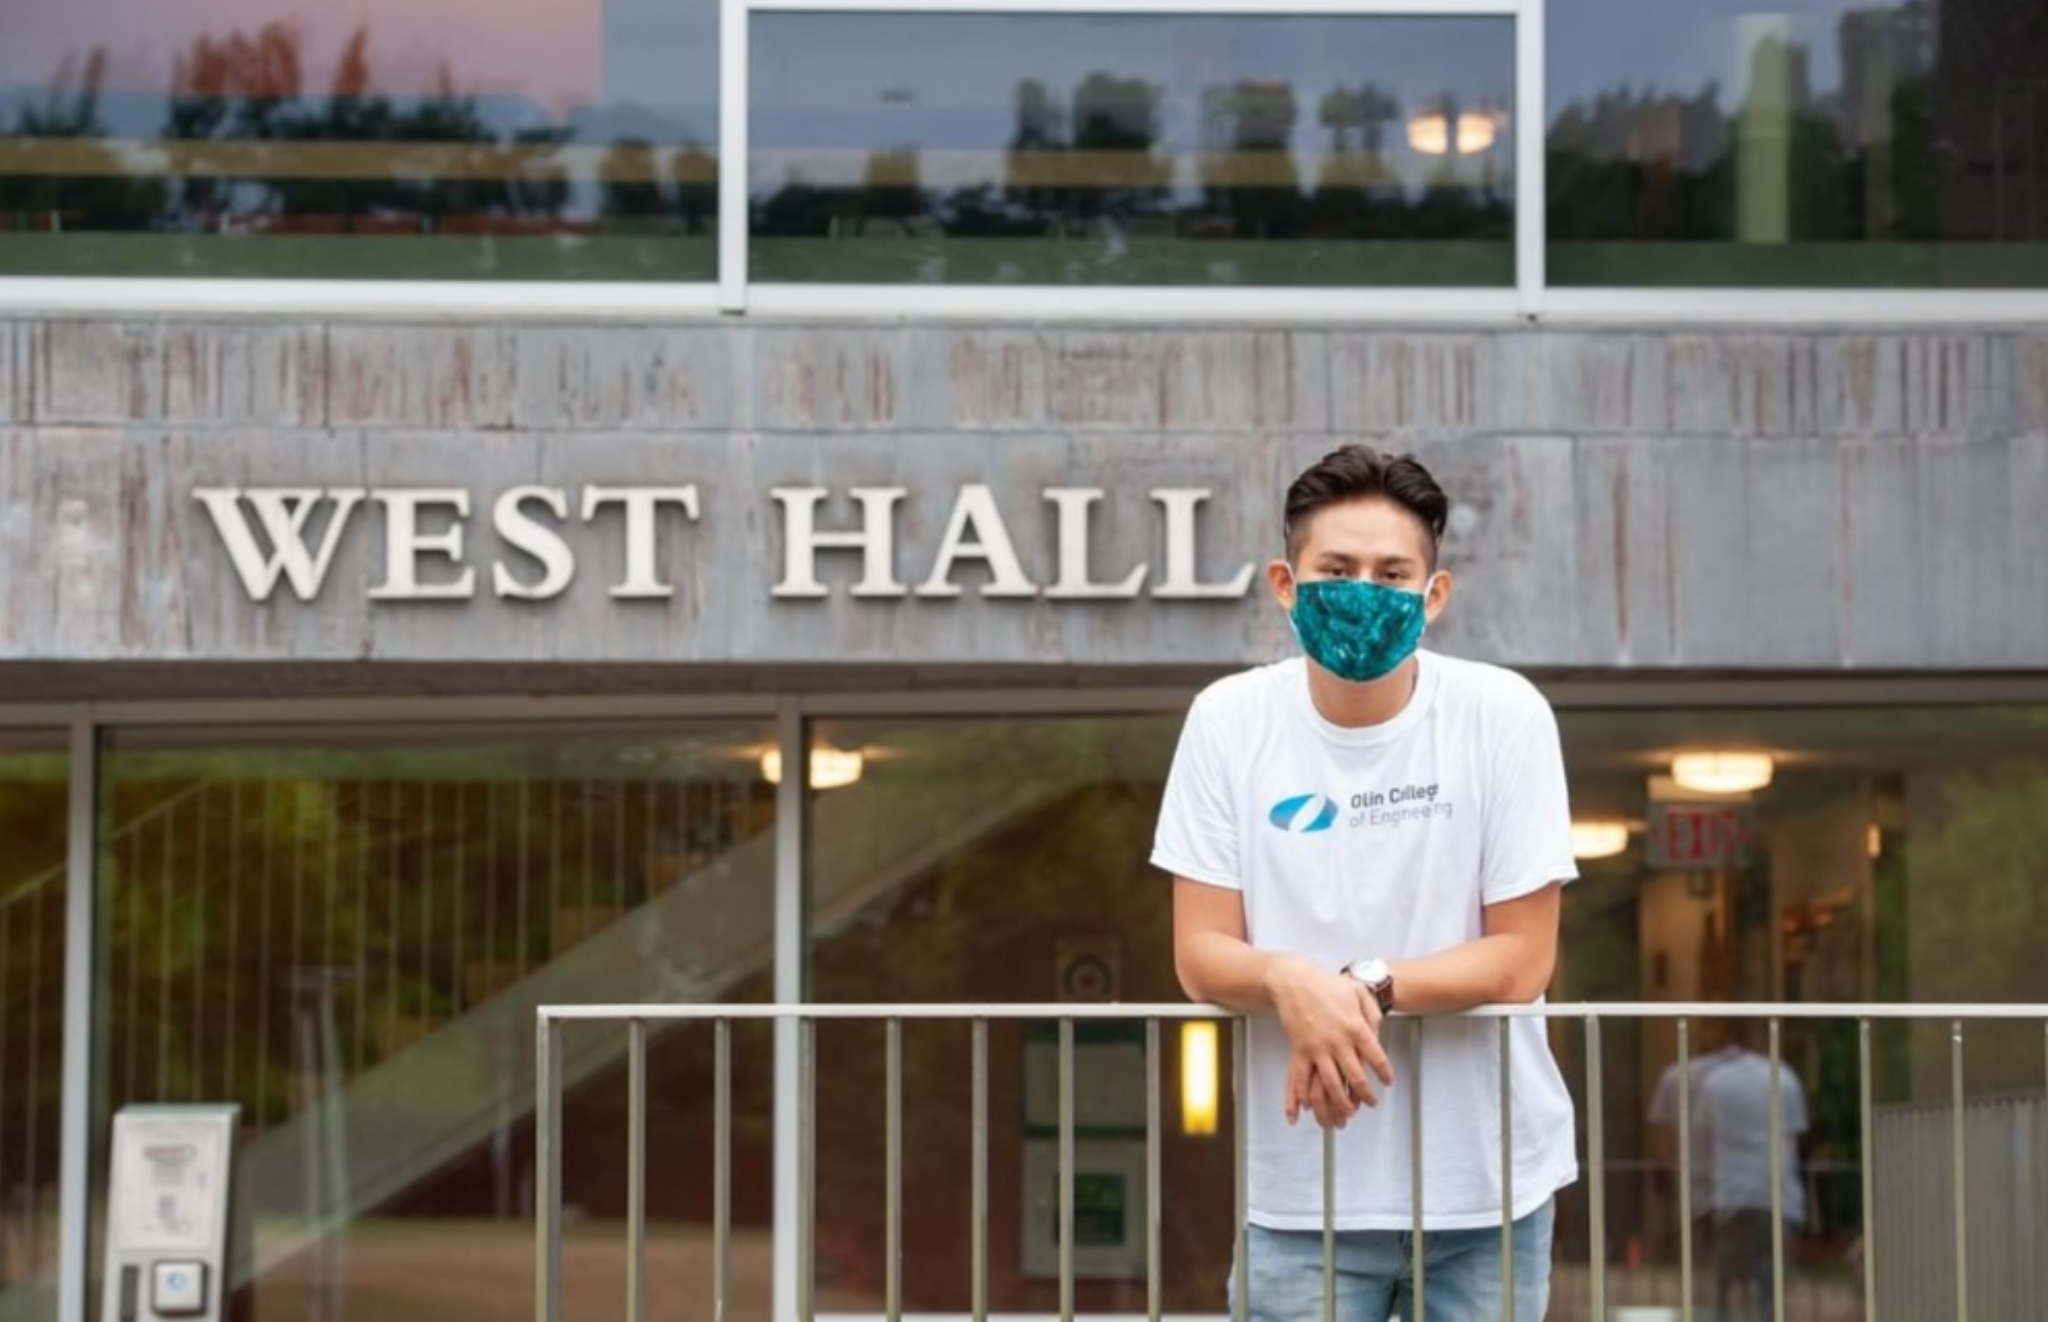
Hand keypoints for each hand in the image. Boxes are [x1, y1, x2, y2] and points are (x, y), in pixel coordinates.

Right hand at [1265, 956, 1394, 1127]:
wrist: (1294, 980)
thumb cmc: (1325, 984)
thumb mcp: (1358, 991)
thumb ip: (1372, 1012)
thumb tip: (1377, 1032)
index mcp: (1354, 1027)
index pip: (1376, 1058)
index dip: (1384, 1073)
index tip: (1387, 1082)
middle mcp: (1336, 1041)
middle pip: (1355, 1078)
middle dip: (1365, 1096)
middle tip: (1370, 1103)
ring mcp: (1316, 1048)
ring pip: (1330, 1085)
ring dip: (1339, 1105)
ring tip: (1346, 1115)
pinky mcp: (1298, 1050)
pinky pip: (1299, 1079)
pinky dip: (1298, 1098)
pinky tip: (1302, 1111)